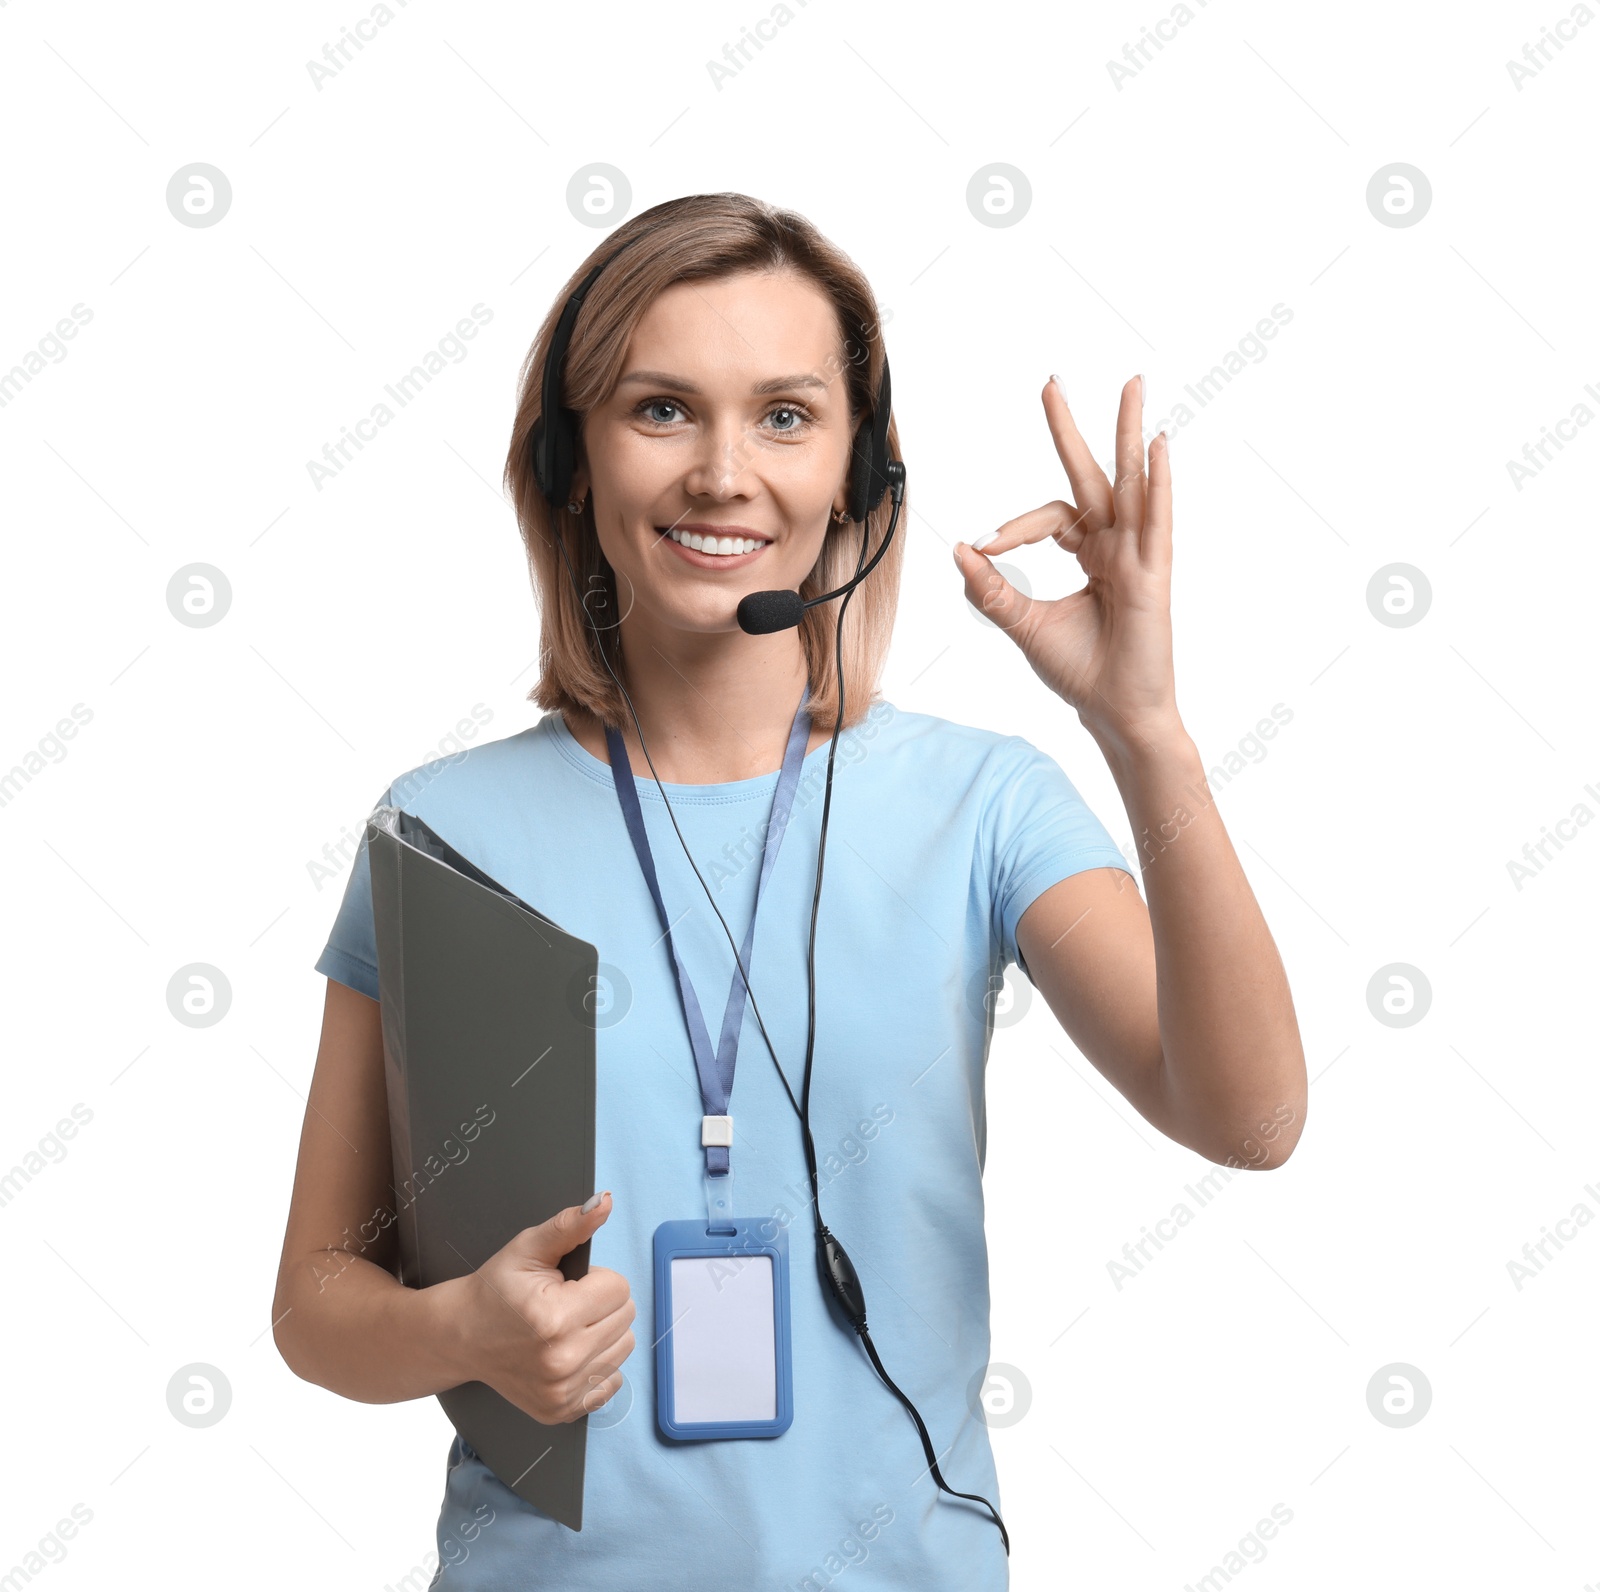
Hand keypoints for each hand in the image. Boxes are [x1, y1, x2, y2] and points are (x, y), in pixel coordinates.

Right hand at [461, 1191, 635, 1423]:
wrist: (461, 1336)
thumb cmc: (496, 1290)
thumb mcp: (529, 1248)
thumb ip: (571, 1225)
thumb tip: (605, 1202)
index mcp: (555, 1318)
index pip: (619, 1288)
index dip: (596, 1279)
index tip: (569, 1284)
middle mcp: (561, 1361)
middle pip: (626, 1318)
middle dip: (601, 1303)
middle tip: (566, 1303)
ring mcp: (561, 1391)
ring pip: (623, 1348)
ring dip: (603, 1332)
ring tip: (567, 1327)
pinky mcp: (561, 1410)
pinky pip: (610, 1382)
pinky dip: (597, 1365)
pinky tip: (568, 1352)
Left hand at [952, 375, 1181, 755]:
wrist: (1113, 712)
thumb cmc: (1081, 672)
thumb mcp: (1025, 625)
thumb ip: (994, 590)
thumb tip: (961, 551)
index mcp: (1090, 555)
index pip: (1050, 518)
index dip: (1014, 527)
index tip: (985, 547)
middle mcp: (1116, 547)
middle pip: (1094, 476)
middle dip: (1073, 430)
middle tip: (1052, 384)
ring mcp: (1138, 555)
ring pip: (1131, 482)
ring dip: (1129, 433)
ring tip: (1132, 385)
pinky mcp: (1153, 572)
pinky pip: (1157, 518)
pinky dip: (1158, 481)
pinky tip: (1155, 445)